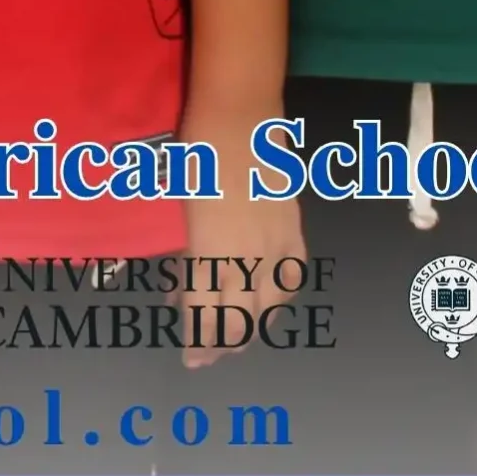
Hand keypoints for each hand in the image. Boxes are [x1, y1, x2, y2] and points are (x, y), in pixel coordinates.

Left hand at [179, 104, 305, 370]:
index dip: (199, 341)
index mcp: (211, 252)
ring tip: (235, 336)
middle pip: (240, 318)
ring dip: (252, 326)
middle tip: (206, 355)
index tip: (191, 358)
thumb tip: (184, 280)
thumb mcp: (183, 207)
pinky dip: (280, 296)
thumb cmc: (197, 153)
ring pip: (269, 305)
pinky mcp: (293, 229)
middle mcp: (247, 257)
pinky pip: (292, 276)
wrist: (239, 117)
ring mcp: (275, 245)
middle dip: (222, 343)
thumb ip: (190, 251)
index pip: (207, 312)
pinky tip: (271, 301)